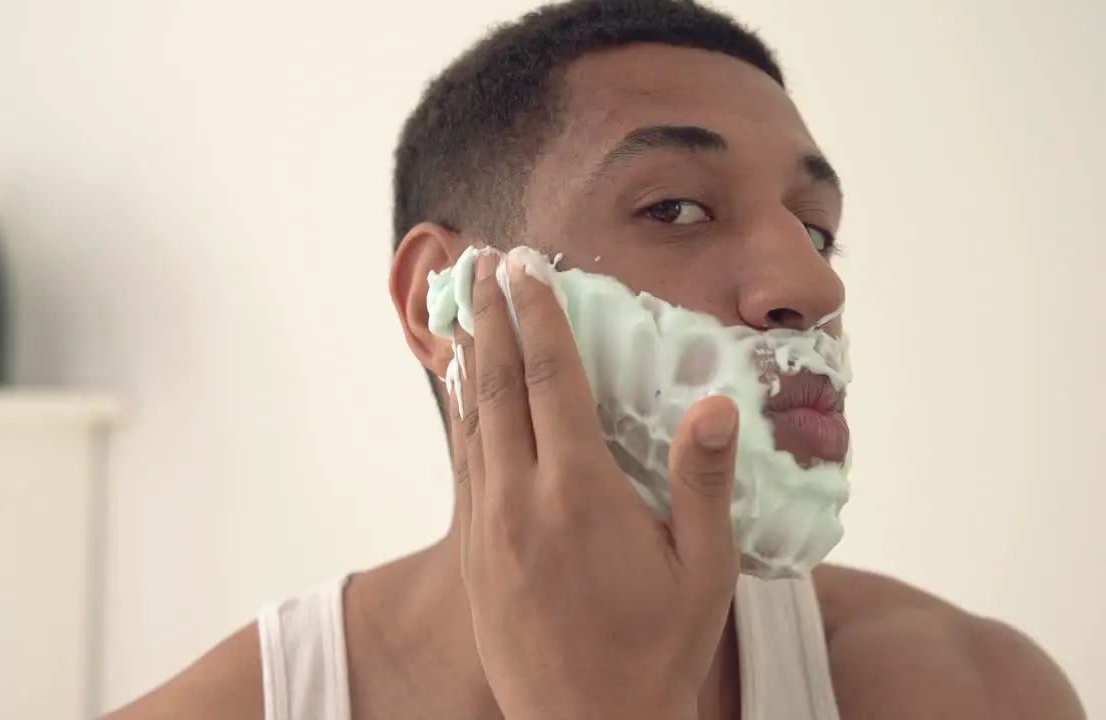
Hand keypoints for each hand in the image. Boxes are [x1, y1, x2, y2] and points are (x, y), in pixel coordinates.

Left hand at [448, 248, 741, 719]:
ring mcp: (488, 527)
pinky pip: (461, 465)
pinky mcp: (473, 553)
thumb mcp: (704, 571)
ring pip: (468, 422)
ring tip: (463, 310)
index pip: (553, 381)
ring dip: (466, 359)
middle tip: (483, 263)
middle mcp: (520, 500)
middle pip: (497, 386)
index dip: (539, 317)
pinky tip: (461, 395)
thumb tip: (716, 405)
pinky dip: (459, 416)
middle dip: (490, 318)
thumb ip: (703, 483)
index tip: (526, 268)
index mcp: (580, 495)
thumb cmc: (657, 652)